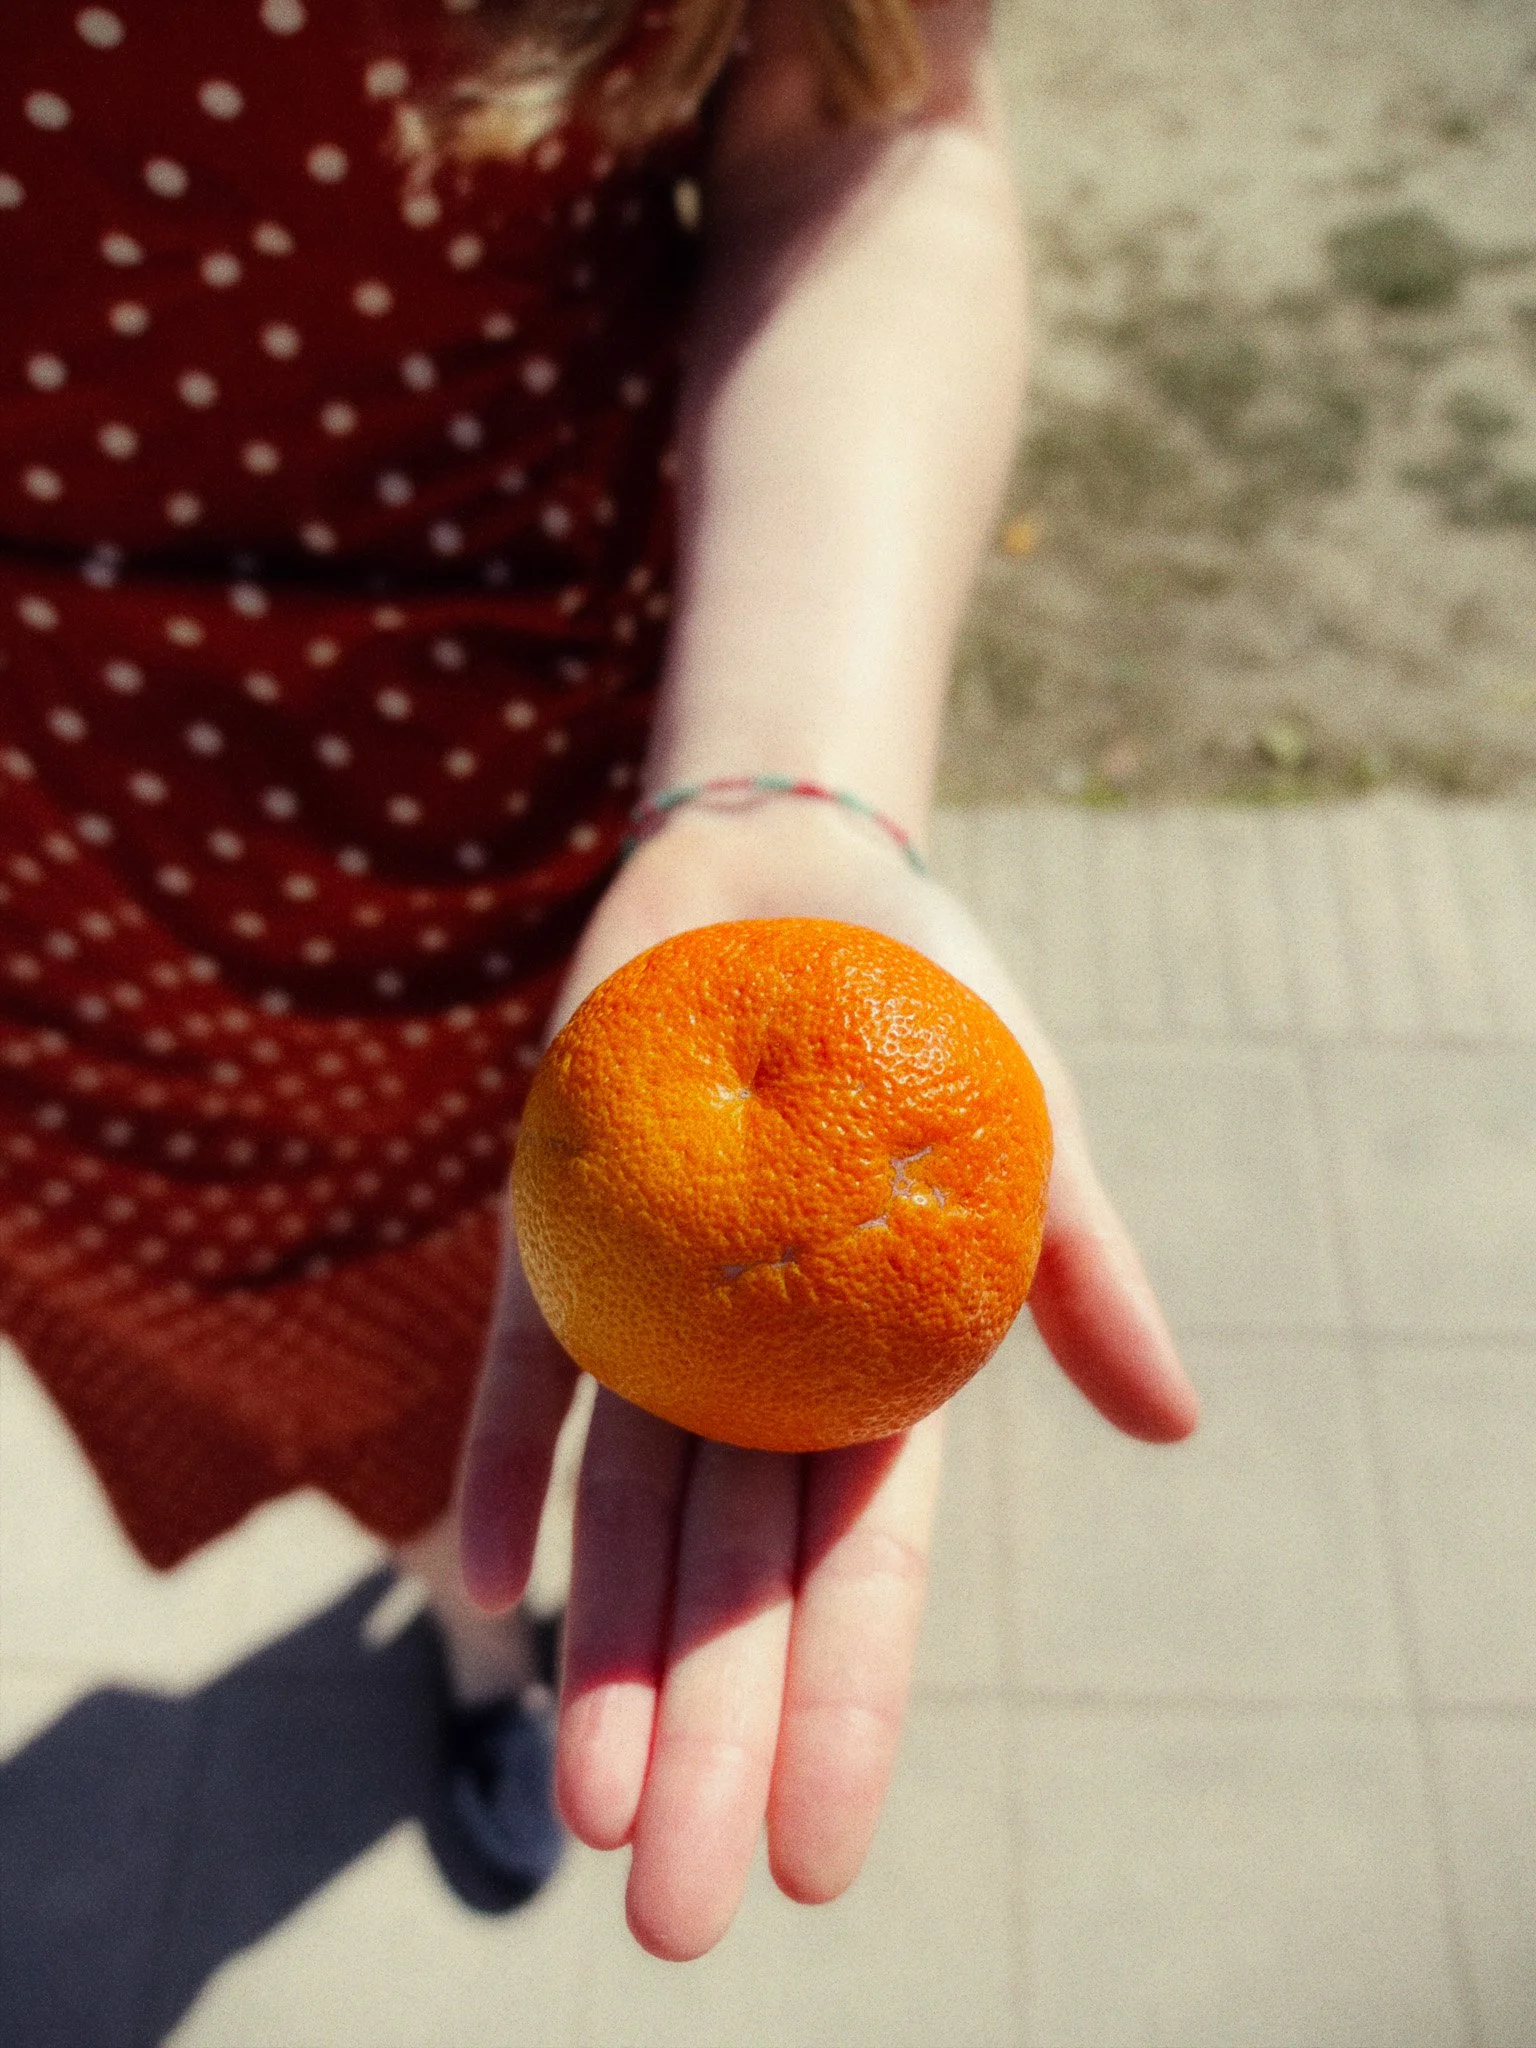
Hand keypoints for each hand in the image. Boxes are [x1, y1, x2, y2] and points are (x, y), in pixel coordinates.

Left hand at [458, 798, 1197, 1958]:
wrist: (789, 869)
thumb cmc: (934, 998)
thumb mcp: (1033, 1128)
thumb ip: (1080, 1272)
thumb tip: (1171, 1427)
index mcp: (877, 1371)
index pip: (863, 1572)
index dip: (847, 1713)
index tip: (825, 1865)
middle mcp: (756, 1373)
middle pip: (735, 1587)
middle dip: (713, 1747)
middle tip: (677, 1919)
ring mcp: (652, 1318)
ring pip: (630, 1519)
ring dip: (609, 1661)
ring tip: (593, 1814)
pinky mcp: (559, 1247)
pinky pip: (530, 1378)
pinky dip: (506, 1473)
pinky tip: (484, 1585)